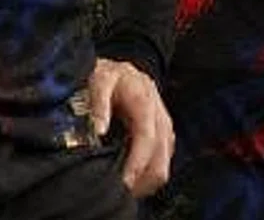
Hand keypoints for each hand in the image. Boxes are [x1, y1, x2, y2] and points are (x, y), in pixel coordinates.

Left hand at [89, 57, 174, 197]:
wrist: (126, 71)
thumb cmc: (111, 76)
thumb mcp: (100, 80)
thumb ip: (98, 103)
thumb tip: (99, 130)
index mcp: (145, 101)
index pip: (147, 138)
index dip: (137, 163)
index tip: (123, 182)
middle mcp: (160, 116)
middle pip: (160, 158)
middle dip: (141, 181)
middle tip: (118, 193)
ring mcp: (165, 128)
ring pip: (163, 165)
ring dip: (145, 182)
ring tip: (122, 190)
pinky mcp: (164, 137)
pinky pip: (162, 163)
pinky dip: (148, 176)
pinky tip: (131, 180)